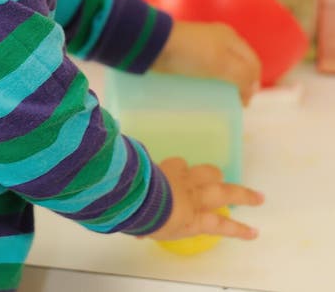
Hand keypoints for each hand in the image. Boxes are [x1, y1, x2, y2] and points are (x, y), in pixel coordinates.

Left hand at [149, 157, 263, 241]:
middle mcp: (195, 198)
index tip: (254, 232)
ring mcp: (185, 179)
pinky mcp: (172, 165)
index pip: (221, 225)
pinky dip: (181, 168)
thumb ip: (158, 226)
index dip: (238, 229)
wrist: (138, 196)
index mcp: (193, 220)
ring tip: (218, 176)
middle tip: (258, 197)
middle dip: (243, 195)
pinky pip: (182, 164)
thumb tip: (142, 229)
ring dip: (214, 175)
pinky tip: (179, 169)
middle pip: (224, 193)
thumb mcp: (155, 231)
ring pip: (208, 173)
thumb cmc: (146, 220)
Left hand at [151, 20, 260, 104]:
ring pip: (222, 69)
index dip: (254, 83)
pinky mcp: (188, 55)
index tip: (244, 103)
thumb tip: (252, 89)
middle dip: (241, 84)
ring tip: (220, 100)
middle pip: (239, 65)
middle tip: (234, 103)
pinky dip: (210, 81)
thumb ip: (242, 75)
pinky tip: (205, 91)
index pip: (253, 62)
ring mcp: (203, 47)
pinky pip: (206, 71)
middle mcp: (220, 40)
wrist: (155, 45)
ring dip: (225, 84)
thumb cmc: (191, 53)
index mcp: (232, 38)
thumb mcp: (222, 64)